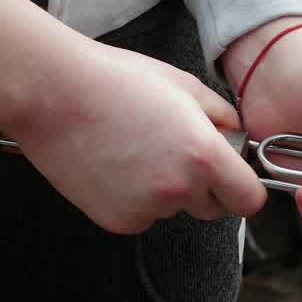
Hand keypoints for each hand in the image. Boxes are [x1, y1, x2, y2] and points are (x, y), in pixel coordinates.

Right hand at [0, 0, 266, 234]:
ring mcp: (147, 209)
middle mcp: (179, 190)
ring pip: (174, 210)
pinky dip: (135, 199)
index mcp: (204, 156)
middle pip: (214, 209)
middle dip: (206, 188)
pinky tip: (115, 165)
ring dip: (166, 191)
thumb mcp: (184, 86)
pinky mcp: (118, 221)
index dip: (243, 189)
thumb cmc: (117, 81)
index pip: (249, 200)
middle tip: (177, 153)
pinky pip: (142, 216)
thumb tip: (237, 136)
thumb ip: (222, 116)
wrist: (52, 93)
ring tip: (136, 149)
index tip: (234, 179)